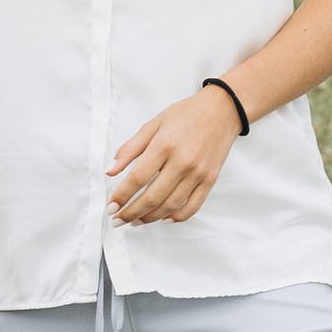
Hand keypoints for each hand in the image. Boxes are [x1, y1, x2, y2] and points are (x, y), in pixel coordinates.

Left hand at [107, 85, 243, 225]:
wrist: (222, 110)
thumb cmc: (185, 115)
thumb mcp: (153, 124)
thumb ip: (130, 148)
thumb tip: (109, 171)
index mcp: (165, 145)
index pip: (138, 178)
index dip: (122, 196)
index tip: (110, 207)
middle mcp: (182, 162)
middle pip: (152, 197)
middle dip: (131, 213)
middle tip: (118, 219)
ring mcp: (198, 173)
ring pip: (170, 206)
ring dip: (149, 218)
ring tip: (135, 221)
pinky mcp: (210, 180)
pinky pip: (192, 207)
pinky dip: (176, 217)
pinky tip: (163, 218)